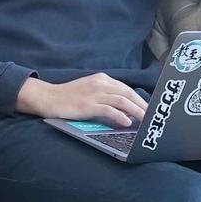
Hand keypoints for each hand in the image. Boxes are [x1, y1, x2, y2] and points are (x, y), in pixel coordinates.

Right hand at [17, 74, 148, 128]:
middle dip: (142, 105)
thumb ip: (105, 95)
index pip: (126, 89)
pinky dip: (120, 116)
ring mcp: (95, 94)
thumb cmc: (68, 97)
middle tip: (152, 116)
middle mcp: (101, 84)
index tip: (148, 108)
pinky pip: (109, 109)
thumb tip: (123, 109)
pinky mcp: (88, 105)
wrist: (48, 98)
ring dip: (136, 111)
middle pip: (127, 93)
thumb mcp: (89, 90)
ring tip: (145, 120)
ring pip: (122, 101)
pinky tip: (127, 122)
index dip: (139, 99)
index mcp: (102, 79)